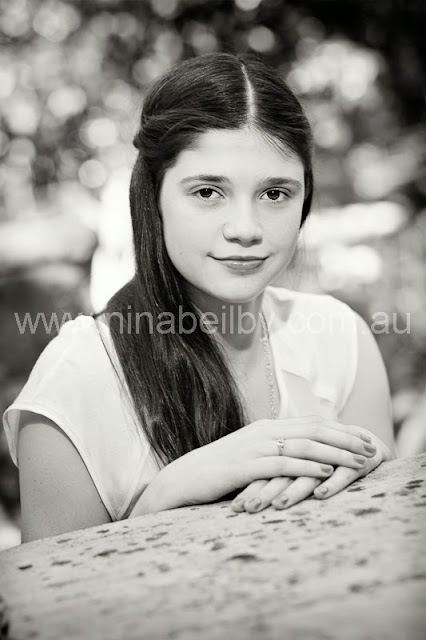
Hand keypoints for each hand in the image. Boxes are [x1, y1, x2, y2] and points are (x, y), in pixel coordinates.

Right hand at [138, 414, 382, 514]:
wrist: (184, 478)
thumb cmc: (219, 470)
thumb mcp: (250, 455)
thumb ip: (274, 450)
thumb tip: (301, 454)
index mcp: (266, 428)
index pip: (311, 422)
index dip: (341, 428)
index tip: (364, 436)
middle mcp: (264, 432)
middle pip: (313, 429)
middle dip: (346, 437)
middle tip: (371, 446)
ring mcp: (254, 448)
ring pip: (303, 444)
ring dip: (335, 451)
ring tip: (358, 460)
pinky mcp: (246, 466)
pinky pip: (283, 464)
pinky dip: (307, 465)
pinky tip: (325, 471)